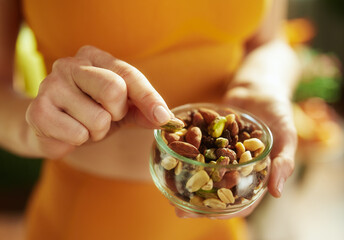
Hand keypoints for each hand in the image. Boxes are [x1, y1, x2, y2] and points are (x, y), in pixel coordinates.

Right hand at [26, 45, 171, 158]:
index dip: (149, 98)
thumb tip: (167, 119)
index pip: (128, 74)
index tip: (163, 117)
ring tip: (84, 125)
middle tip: (106, 117)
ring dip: (97, 132)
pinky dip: (79, 140)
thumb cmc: (91, 112)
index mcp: (93, 57)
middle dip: (116, 114)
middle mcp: (69, 64)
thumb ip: (144, 110)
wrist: (52, 128)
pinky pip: (77, 134)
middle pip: (113, 89)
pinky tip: (68, 132)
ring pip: (98, 119)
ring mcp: (50, 85)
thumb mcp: (122, 108)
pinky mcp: (38, 110)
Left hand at [175, 87, 296, 218]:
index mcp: (254, 175)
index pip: (240, 202)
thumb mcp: (286, 136)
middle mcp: (234, 168)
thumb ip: (283, 162)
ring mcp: (219, 154)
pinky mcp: (207, 140)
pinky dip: (183, 156)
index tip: (206, 216)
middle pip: (216, 193)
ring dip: (187, 184)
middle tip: (179, 210)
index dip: (225, 212)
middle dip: (198, 204)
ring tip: (169, 190)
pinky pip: (195, 150)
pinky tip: (169, 159)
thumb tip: (277, 192)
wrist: (258, 87)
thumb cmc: (277, 112)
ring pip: (202, 174)